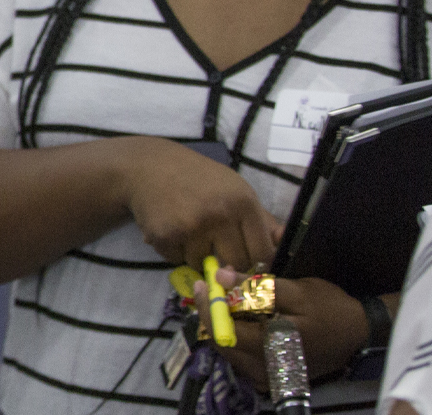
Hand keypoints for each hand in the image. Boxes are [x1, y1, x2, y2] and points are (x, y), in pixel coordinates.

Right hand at [116, 138, 280, 271]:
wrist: (149, 166)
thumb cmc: (198, 177)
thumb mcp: (235, 188)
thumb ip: (260, 218)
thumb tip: (281, 245)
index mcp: (243, 203)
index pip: (263, 253)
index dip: (257, 262)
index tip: (247, 260)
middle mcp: (220, 215)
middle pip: (236, 263)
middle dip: (228, 262)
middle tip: (216, 249)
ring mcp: (191, 226)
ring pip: (204, 264)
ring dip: (197, 256)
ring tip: (189, 233)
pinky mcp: (165, 235)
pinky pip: (176, 260)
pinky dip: (175, 252)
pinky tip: (172, 231)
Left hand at [195, 269, 366, 391]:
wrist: (360, 334)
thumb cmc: (331, 309)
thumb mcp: (298, 291)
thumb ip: (256, 286)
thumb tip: (221, 276)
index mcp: (268, 347)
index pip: (222, 330)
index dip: (208, 306)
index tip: (204, 283)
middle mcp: (262, 368)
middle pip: (220, 341)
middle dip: (213, 313)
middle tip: (214, 288)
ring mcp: (265, 375)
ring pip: (228, 349)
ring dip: (223, 323)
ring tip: (227, 298)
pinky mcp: (269, 374)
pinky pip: (240, 354)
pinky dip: (236, 334)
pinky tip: (242, 316)